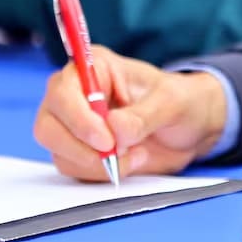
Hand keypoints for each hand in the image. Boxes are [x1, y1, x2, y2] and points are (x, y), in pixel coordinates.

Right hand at [34, 46, 227, 180]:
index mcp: (94, 68)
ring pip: (59, 151)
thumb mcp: (172, 103)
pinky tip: (130, 161)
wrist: (192, 129)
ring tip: (135, 154)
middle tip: (116, 154)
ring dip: (95, 164)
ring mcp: (75, 124)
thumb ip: (143, 115)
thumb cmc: (182, 102)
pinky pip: (73, 168)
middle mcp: (76, 93)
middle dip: (80, 147)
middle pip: (48, 124)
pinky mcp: (81, 150)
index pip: (63, 90)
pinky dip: (98, 173)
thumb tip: (113, 130)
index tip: (106, 140)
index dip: (78, 118)